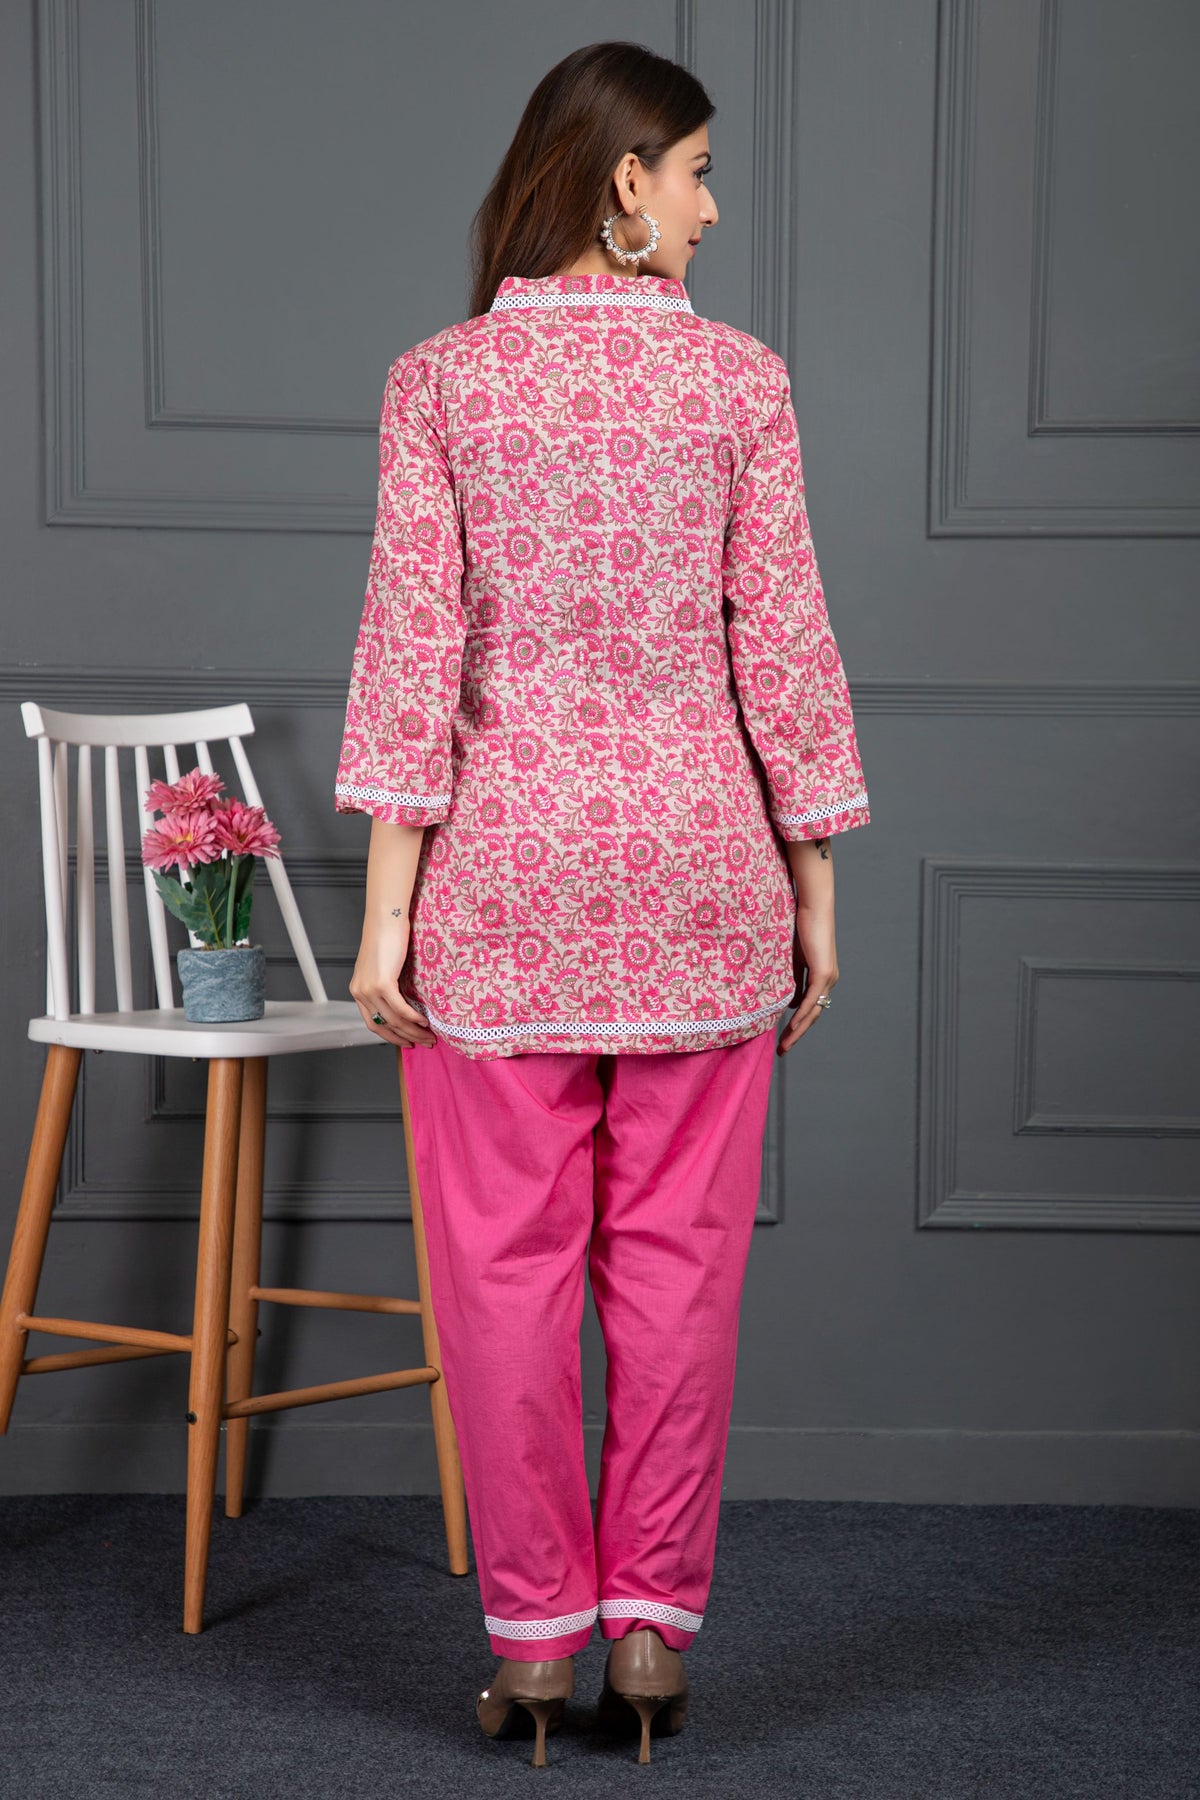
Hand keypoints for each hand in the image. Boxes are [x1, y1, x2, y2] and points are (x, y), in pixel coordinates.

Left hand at [349, 916, 437, 1047]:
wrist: (385, 920)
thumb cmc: (387, 938)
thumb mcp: (382, 967)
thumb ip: (386, 986)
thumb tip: (404, 1004)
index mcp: (358, 991)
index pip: (373, 1024)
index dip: (391, 1037)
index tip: (407, 1043)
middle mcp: (360, 993)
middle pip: (383, 1026)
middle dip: (405, 1038)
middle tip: (424, 1043)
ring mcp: (369, 989)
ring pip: (393, 1019)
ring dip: (413, 1030)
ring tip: (430, 1035)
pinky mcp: (381, 983)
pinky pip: (399, 1008)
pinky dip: (413, 1017)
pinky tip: (424, 1021)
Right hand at [776, 905, 838, 1056]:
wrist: (813, 906)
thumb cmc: (801, 925)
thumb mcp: (792, 957)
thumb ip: (791, 978)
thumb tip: (788, 1001)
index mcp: (822, 977)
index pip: (809, 1007)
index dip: (797, 1024)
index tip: (782, 1036)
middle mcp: (829, 981)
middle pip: (812, 1015)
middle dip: (796, 1035)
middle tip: (782, 1050)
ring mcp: (828, 978)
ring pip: (812, 1012)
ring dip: (798, 1031)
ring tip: (784, 1046)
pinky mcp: (824, 972)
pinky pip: (811, 999)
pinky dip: (801, 1015)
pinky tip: (792, 1028)